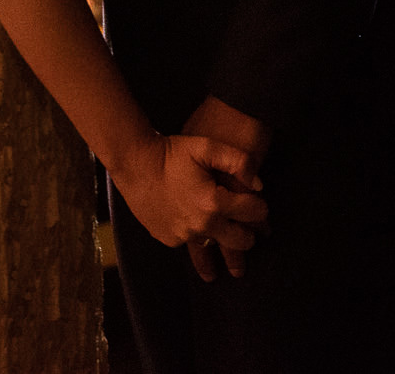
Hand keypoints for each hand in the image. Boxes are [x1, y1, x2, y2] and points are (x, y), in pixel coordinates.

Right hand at [113, 133, 267, 275]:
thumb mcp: (206, 146)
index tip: (256, 201)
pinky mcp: (169, 239)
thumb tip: (258, 185)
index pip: (256, 214)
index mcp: (215, 203)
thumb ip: (239, 161)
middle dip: (250, 231)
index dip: (260, 206)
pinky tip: (193, 220)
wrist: (134, 163)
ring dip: (224, 239)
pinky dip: (197, 234)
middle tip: (246, 222)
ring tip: (226, 231)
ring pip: (217, 247)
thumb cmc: (171, 153)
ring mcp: (184, 236)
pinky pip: (192, 243)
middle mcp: (202, 226)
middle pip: (243, 241)